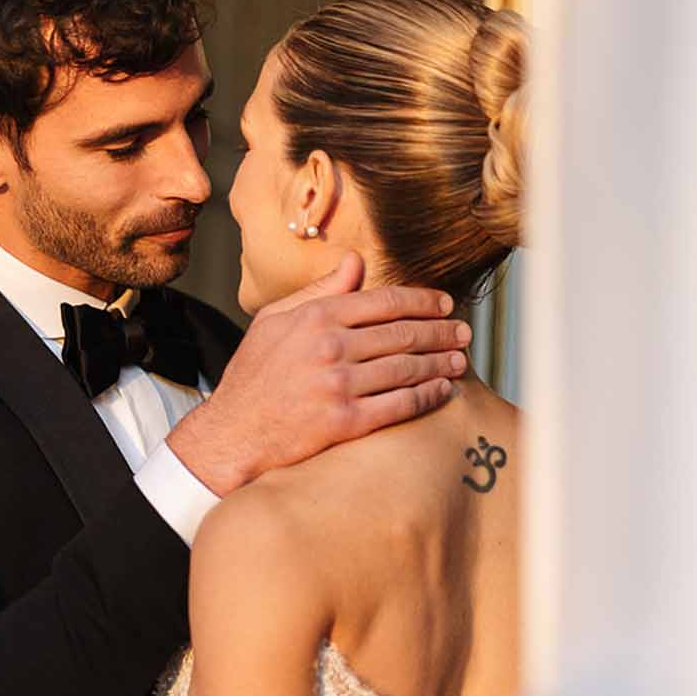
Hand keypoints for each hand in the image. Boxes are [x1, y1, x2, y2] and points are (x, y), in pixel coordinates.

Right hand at [168, 250, 469, 493]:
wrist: (233, 433)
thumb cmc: (253, 377)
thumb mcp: (274, 321)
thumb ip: (319, 292)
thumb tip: (354, 262)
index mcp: (316, 317)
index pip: (385, 302)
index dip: (422, 301)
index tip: (444, 304)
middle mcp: (330, 348)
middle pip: (402, 334)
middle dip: (440, 332)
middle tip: (463, 333)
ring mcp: (338, 386)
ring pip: (406, 368)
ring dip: (440, 363)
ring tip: (460, 360)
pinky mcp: (344, 422)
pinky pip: (398, 405)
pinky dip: (427, 396)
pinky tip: (443, 391)